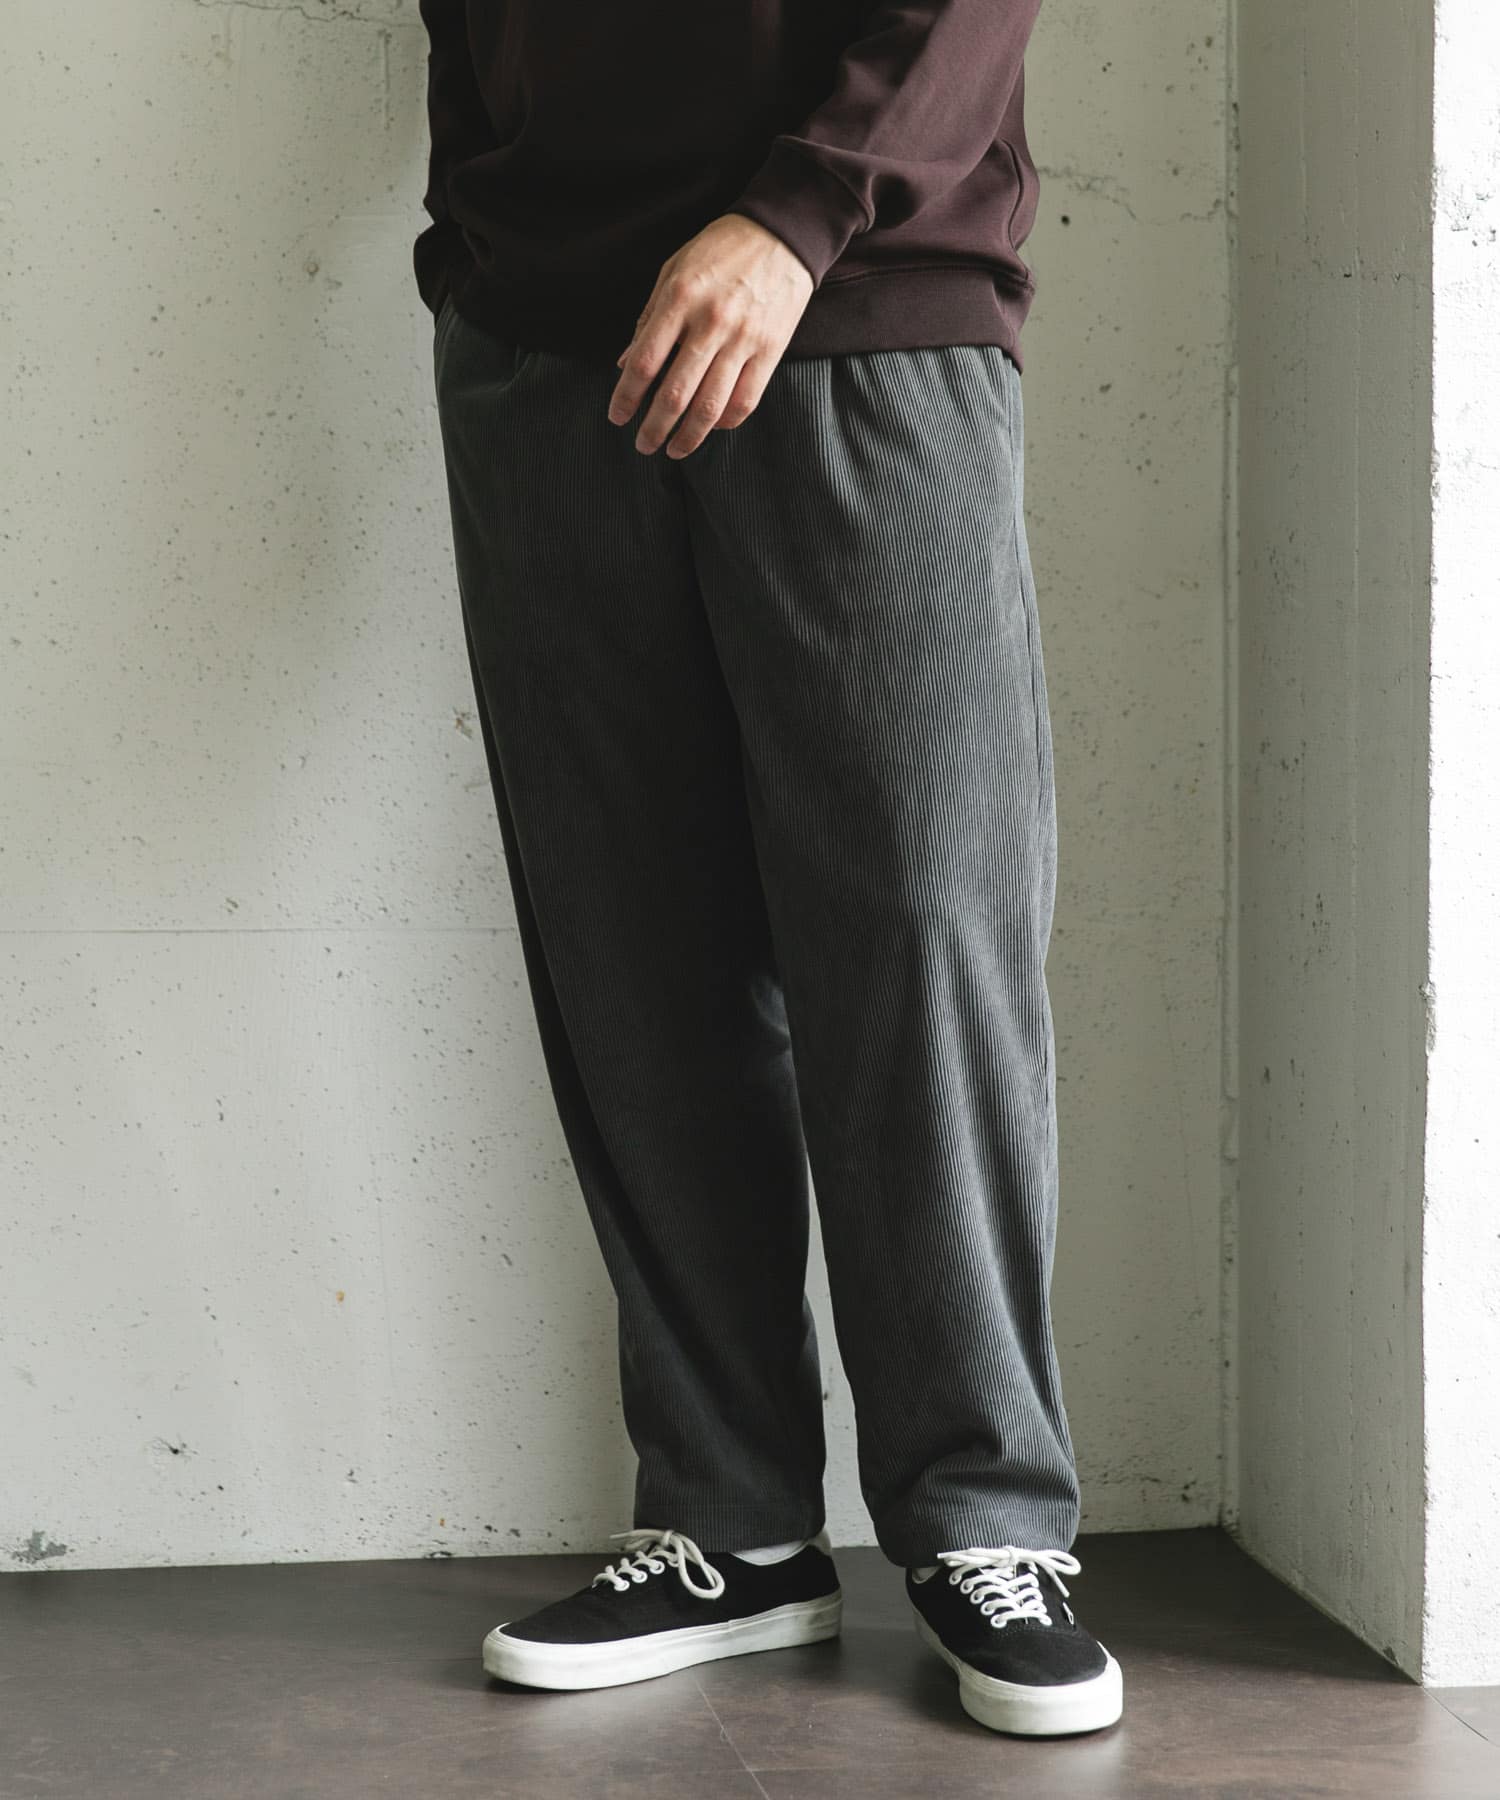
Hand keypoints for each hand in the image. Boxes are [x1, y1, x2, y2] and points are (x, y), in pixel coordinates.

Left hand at [607, 213, 813, 457]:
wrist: (782, 234)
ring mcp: (744, 339)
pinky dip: (725, 422)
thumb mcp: (674, 270)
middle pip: (676, 393)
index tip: (617, 417)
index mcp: (680, 299)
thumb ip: (648, 318)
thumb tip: (624, 363)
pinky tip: (711, 427)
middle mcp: (711, 323)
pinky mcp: (771, 350)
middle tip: (642, 446)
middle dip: (654, 427)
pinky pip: (745, 400)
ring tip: (674, 450)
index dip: (627, 396)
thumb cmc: (720, 250)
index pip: (646, 361)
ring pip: (711, 406)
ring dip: (688, 436)